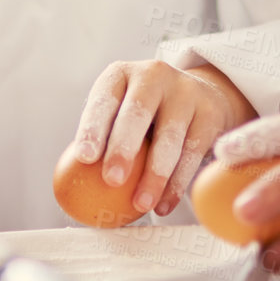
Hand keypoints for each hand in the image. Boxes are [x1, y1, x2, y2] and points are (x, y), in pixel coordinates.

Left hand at [67, 60, 256, 218]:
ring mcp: (185, 91)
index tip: (85, 158)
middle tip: (112, 180)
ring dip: (154, 175)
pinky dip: (177, 183)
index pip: (104, 99)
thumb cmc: (144, 115)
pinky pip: (193, 152)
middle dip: (123, 147)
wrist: (199, 95)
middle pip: (138, 111)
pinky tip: (164, 205)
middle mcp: (154, 75)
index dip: (93, 127)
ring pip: (170, 136)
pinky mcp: (209, 113)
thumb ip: (101, 141)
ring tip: (140, 205)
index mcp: (122, 75)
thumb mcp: (120, 112)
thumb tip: (70, 186)